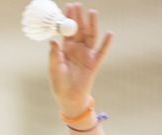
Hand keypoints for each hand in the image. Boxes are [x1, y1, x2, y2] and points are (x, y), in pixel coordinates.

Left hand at [48, 3, 112, 118]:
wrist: (68, 98)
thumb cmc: (59, 84)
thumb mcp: (53, 68)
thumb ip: (53, 55)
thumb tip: (52, 41)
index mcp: (66, 49)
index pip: (67, 32)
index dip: (67, 20)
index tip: (68, 7)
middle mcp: (77, 50)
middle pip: (80, 30)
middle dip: (79, 18)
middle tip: (78, 5)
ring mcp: (87, 55)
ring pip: (91, 37)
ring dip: (92, 25)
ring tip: (92, 12)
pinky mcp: (94, 63)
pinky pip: (102, 51)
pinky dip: (106, 43)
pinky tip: (109, 33)